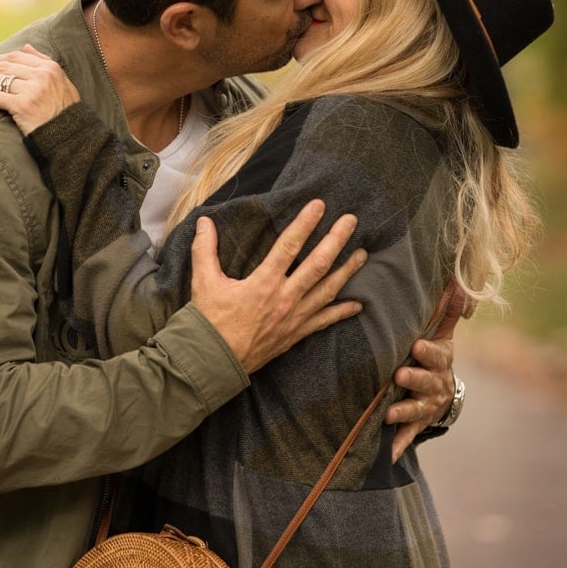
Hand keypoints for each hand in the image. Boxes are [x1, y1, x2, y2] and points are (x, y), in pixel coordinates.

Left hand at [0, 45, 79, 134]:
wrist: (71, 138)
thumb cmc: (64, 113)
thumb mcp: (61, 83)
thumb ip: (44, 62)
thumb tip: (26, 47)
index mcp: (50, 67)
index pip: (16, 57)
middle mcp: (42, 75)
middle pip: (3, 67)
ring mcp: (33, 90)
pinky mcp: (24, 105)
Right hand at [189, 200, 365, 373]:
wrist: (214, 362)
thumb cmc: (208, 322)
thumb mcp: (204, 282)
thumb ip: (204, 249)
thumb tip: (204, 222)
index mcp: (263, 282)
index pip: (290, 246)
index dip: (306, 223)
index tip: (319, 205)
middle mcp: (284, 297)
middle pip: (318, 264)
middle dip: (337, 240)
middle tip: (352, 221)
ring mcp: (294, 317)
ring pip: (328, 290)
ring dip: (347, 270)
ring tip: (362, 254)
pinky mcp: (296, 334)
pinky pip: (325, 321)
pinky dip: (343, 311)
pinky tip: (358, 304)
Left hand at [387, 282, 465, 461]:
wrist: (443, 395)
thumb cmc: (433, 357)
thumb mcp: (442, 336)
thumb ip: (446, 312)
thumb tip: (457, 283)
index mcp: (441, 360)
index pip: (436, 355)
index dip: (428, 352)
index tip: (415, 345)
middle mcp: (436, 385)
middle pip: (426, 382)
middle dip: (414, 379)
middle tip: (399, 375)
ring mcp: (427, 407)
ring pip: (416, 410)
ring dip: (403, 412)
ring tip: (389, 415)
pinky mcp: (416, 426)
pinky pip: (407, 437)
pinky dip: (397, 446)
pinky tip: (387, 455)